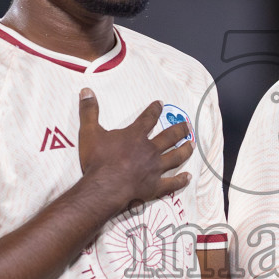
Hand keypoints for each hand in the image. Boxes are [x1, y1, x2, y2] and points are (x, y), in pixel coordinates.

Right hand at [77, 90, 192, 212]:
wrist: (104, 187)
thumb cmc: (97, 160)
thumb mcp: (89, 132)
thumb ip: (89, 111)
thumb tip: (86, 90)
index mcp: (135, 136)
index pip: (148, 118)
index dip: (154, 110)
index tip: (160, 104)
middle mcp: (149, 150)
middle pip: (169, 137)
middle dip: (179, 129)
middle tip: (187, 125)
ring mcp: (155, 169)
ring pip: (175, 157)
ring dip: (185, 150)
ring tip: (192, 146)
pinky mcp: (155, 186)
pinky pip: (172, 183)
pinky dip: (181, 180)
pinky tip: (188, 177)